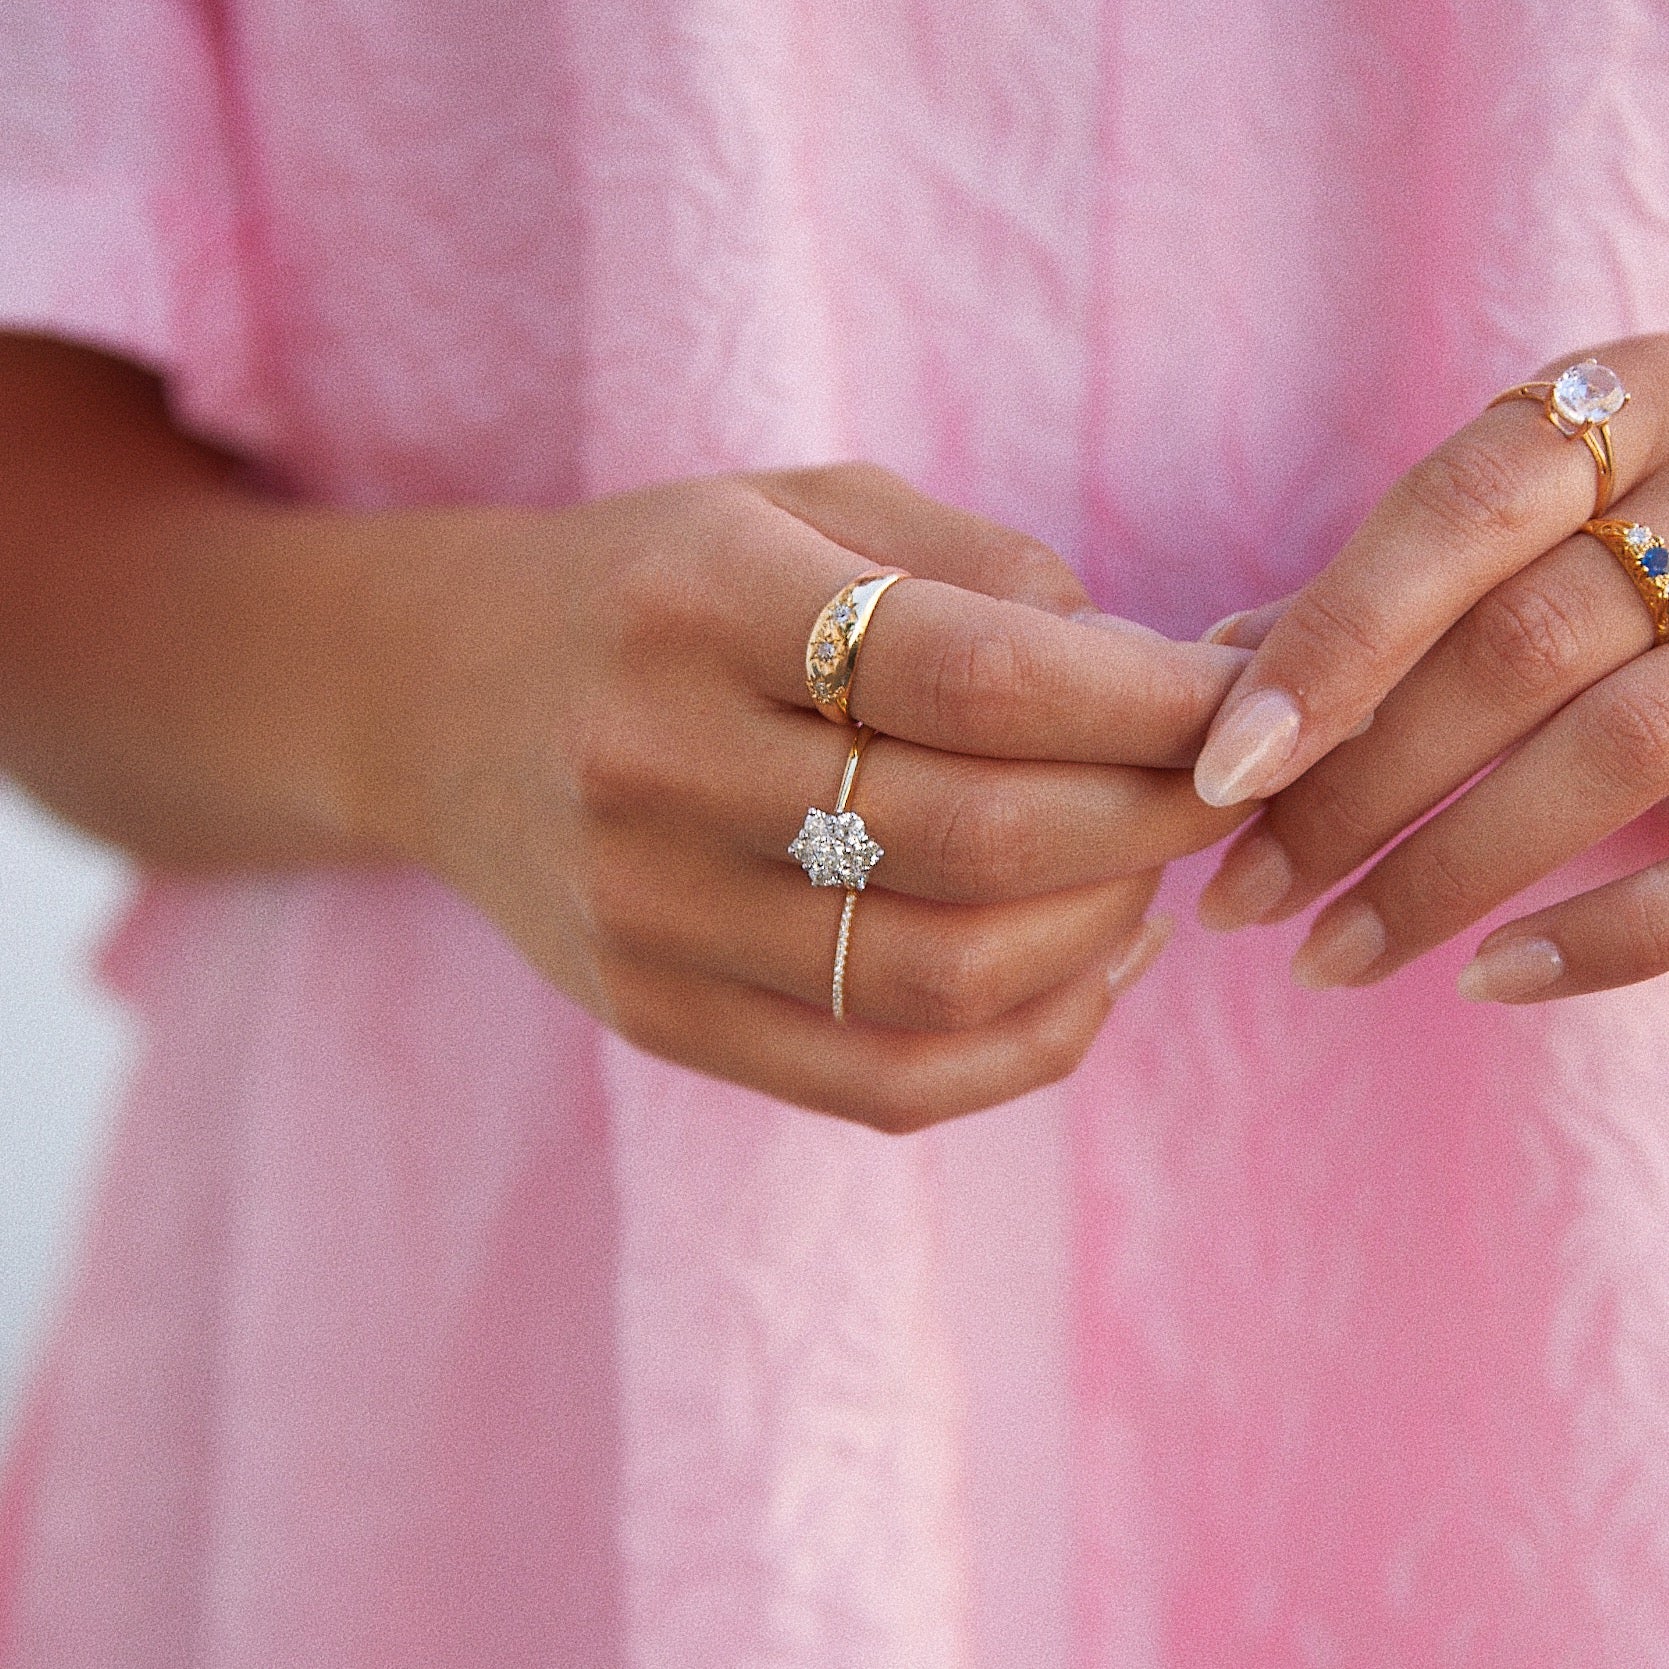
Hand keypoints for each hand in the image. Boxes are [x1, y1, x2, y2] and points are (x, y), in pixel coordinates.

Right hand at [347, 464, 1249, 1126]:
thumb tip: (1173, 681)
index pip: (969, 674)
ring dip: (1101, 937)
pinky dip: (1028, 1046)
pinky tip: (1088, 972)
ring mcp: (645, 918)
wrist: (445, 700)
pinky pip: (882, 1085)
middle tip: (1225, 788)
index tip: (1248, 700)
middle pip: (972, 841)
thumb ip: (984, 573)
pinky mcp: (655, 1018)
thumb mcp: (800, 512)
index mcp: (699, 603)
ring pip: (938, 981)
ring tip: (1150, 874)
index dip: (1144, 702)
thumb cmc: (657, 585)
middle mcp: (655, 768)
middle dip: (1151, 822)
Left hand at [1192, 335, 1668, 1003]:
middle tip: (1237, 897)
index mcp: (1645, 405)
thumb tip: (1219, 667)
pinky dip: (1603, 933)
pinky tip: (1485, 979)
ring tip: (1321, 957)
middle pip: (1514, 648)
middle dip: (1350, 793)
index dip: (1332, 643)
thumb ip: (1392, 583)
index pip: (1462, 507)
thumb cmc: (1653, 541)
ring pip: (1613, 748)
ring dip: (1440, 876)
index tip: (1219, 774)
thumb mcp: (1542, 515)